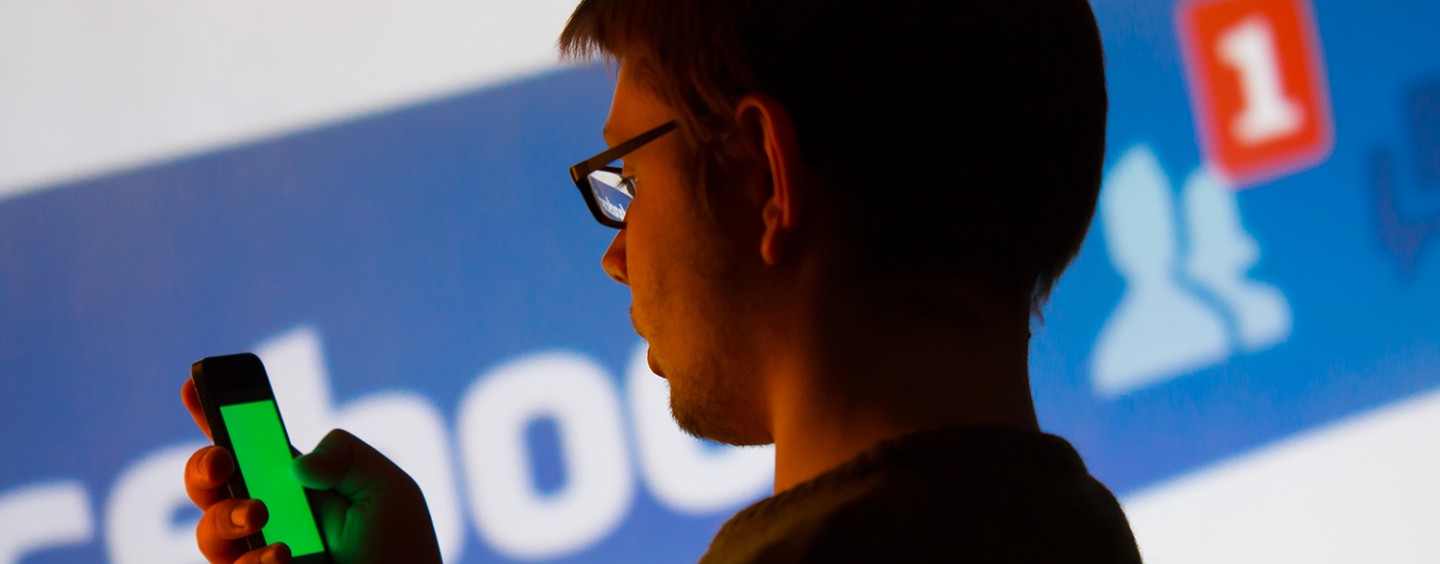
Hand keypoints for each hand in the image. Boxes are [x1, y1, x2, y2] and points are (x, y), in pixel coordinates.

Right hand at [182, 380, 442, 562]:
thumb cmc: (402, 551)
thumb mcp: (390, 491)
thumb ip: (350, 458)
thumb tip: (299, 463)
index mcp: (297, 483)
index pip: (247, 445)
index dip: (214, 414)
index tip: (192, 388)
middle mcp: (269, 517)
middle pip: (209, 485)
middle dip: (202, 467)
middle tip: (222, 462)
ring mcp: (258, 555)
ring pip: (209, 533)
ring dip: (226, 518)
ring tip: (261, 518)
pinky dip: (255, 561)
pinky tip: (282, 557)